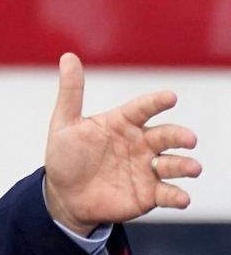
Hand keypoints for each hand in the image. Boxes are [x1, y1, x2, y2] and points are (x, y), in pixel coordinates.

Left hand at [44, 53, 200, 235]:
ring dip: (184, 165)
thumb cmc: (65, 156)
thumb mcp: (64, 124)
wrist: (63, 196)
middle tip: (188, 139)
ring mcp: (146, 169)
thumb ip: (71, 92)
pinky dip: (177, 195)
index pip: (143, 108)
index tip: (170, 97)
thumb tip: (68, 56)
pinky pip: (167, 193)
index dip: (156, 102)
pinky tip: (182, 198)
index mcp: (122, 123)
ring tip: (192, 167)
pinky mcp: (148, 194)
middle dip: (179, 136)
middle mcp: (140, 144)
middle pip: (165, 135)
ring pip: (173, 164)